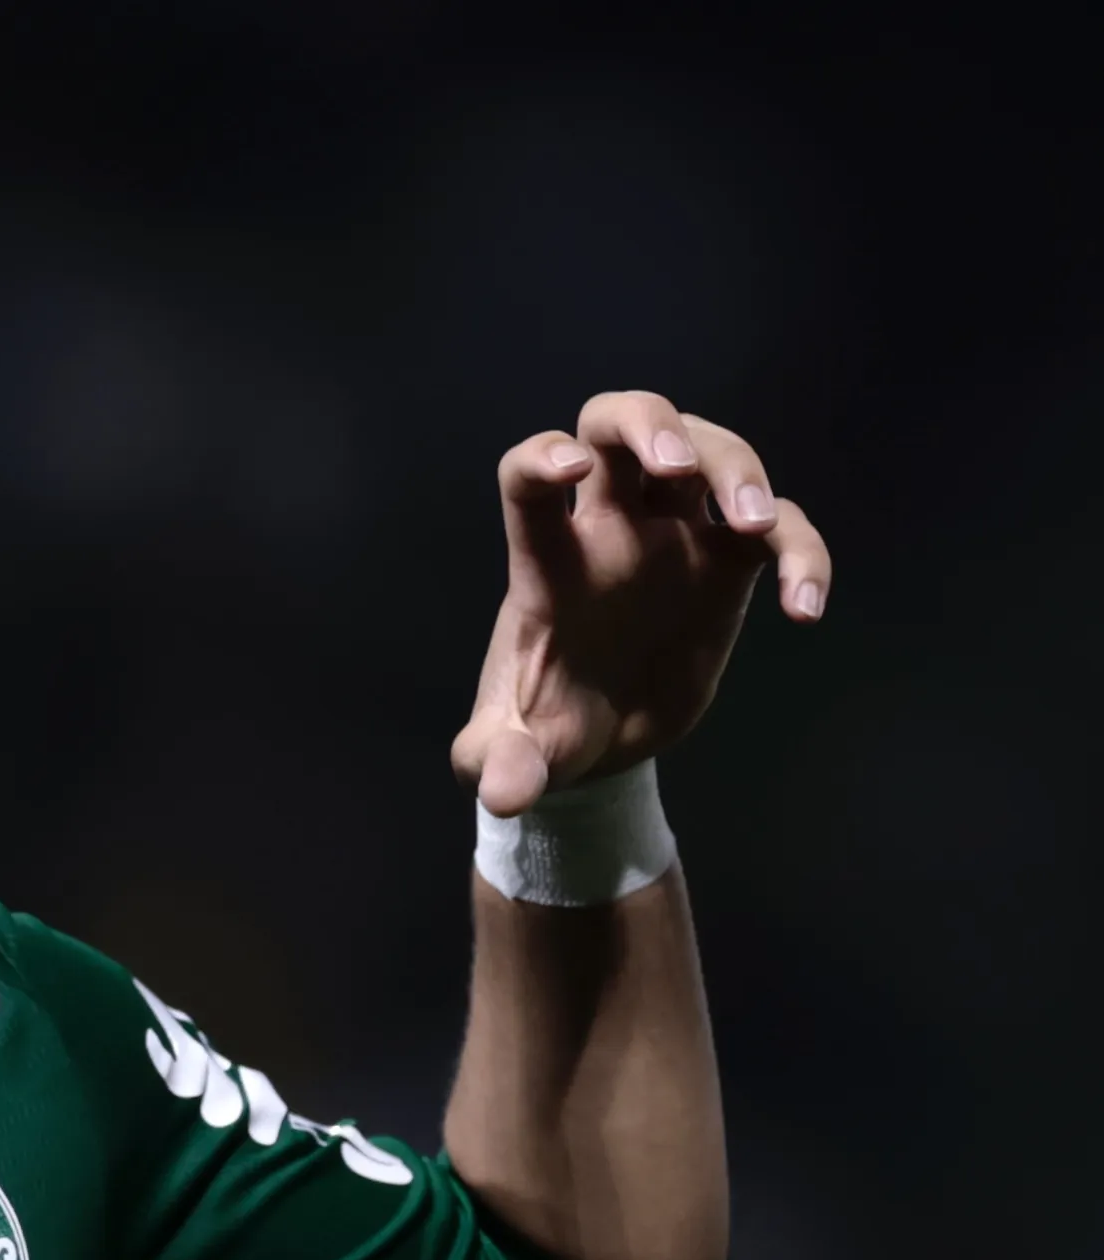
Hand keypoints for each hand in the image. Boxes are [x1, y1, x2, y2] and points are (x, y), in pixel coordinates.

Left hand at [454, 390, 831, 815]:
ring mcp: (674, 536)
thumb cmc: (542, 731)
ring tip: (756, 527)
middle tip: (678, 465)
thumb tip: (503, 791)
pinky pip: (779, 529)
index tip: (565, 468)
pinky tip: (804, 609)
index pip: (527, 478)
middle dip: (652, 424)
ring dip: (739, 471)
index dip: (541, 457)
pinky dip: (801, 551)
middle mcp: (609, 528)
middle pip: (619, 424)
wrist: (595, 747)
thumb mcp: (510, 755)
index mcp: (545, 561)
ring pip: (710, 452)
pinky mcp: (730, 566)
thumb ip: (498, 764)